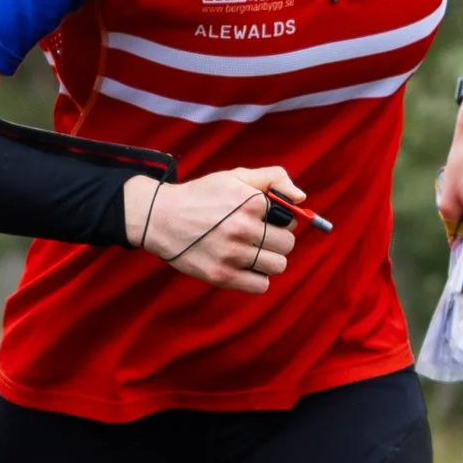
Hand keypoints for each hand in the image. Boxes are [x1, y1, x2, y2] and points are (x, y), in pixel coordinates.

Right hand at [125, 165, 308, 294]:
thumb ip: (273, 178)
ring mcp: (232, 254)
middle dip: (277, 241)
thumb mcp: (235, 177)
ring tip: (251, 251)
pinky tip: (244, 266)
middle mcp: (243, 228)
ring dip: (268, 260)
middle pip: (287, 245)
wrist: (160, 217)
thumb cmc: (202, 196)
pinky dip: (257, 279)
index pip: (291, 221)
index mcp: (251, 202)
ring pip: (277, 266)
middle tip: (259, 236)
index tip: (267, 220)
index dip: (281, 221)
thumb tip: (302, 198)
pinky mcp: (221, 276)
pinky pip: (261, 286)